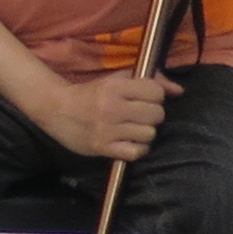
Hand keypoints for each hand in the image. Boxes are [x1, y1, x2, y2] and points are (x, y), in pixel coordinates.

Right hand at [29, 66, 175, 164]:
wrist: (54, 109)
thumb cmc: (89, 94)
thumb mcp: (115, 81)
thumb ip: (149, 81)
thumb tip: (179, 90)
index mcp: (114, 88)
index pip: (156, 92)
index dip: (155, 96)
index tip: (144, 99)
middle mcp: (111, 107)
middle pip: (156, 114)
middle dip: (152, 115)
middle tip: (139, 115)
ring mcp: (107, 129)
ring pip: (149, 134)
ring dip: (144, 133)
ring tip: (132, 129)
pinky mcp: (102, 147)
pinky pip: (136, 152)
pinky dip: (137, 149)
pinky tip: (129, 143)